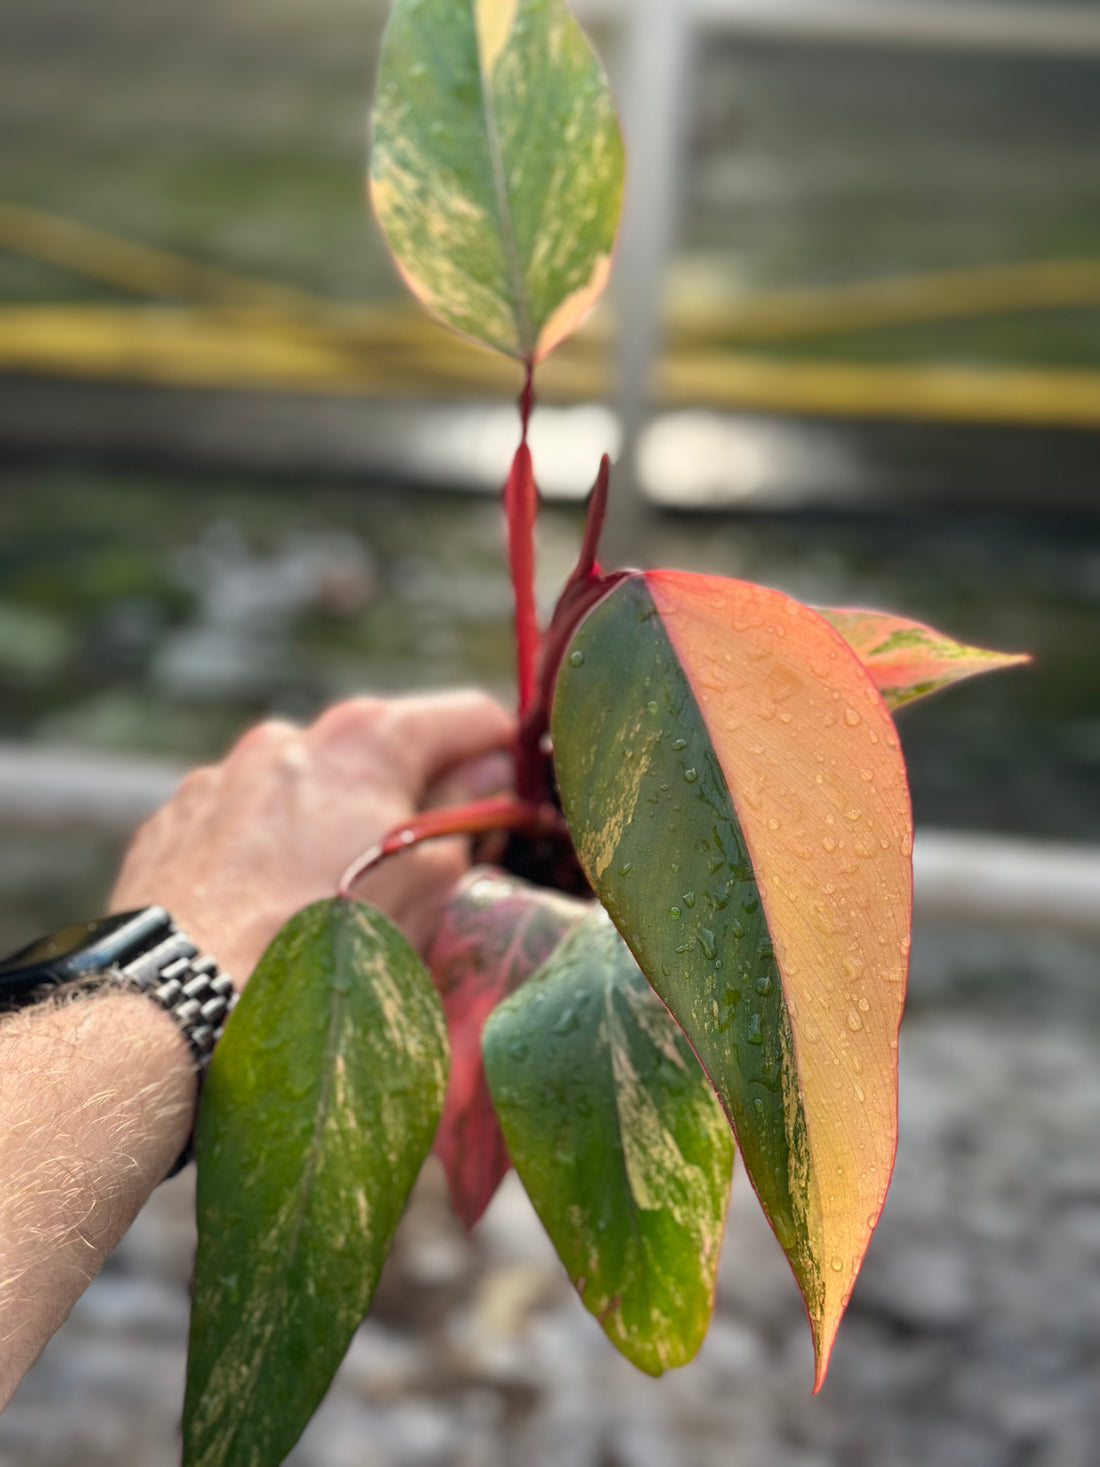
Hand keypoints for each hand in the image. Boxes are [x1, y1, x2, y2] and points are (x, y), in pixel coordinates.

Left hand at [109, 691, 512, 983]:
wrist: (176, 1005)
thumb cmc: (317, 947)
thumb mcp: (430, 887)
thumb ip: (469, 820)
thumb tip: (487, 787)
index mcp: (367, 739)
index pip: (472, 719)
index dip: (506, 764)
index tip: (513, 814)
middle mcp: (292, 738)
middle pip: (386, 757)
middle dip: (413, 806)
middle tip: (423, 880)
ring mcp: (224, 776)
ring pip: (310, 793)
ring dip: (336, 831)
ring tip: (329, 910)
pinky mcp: (176, 820)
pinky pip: (246, 824)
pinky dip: (269, 854)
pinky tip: (268, 915)